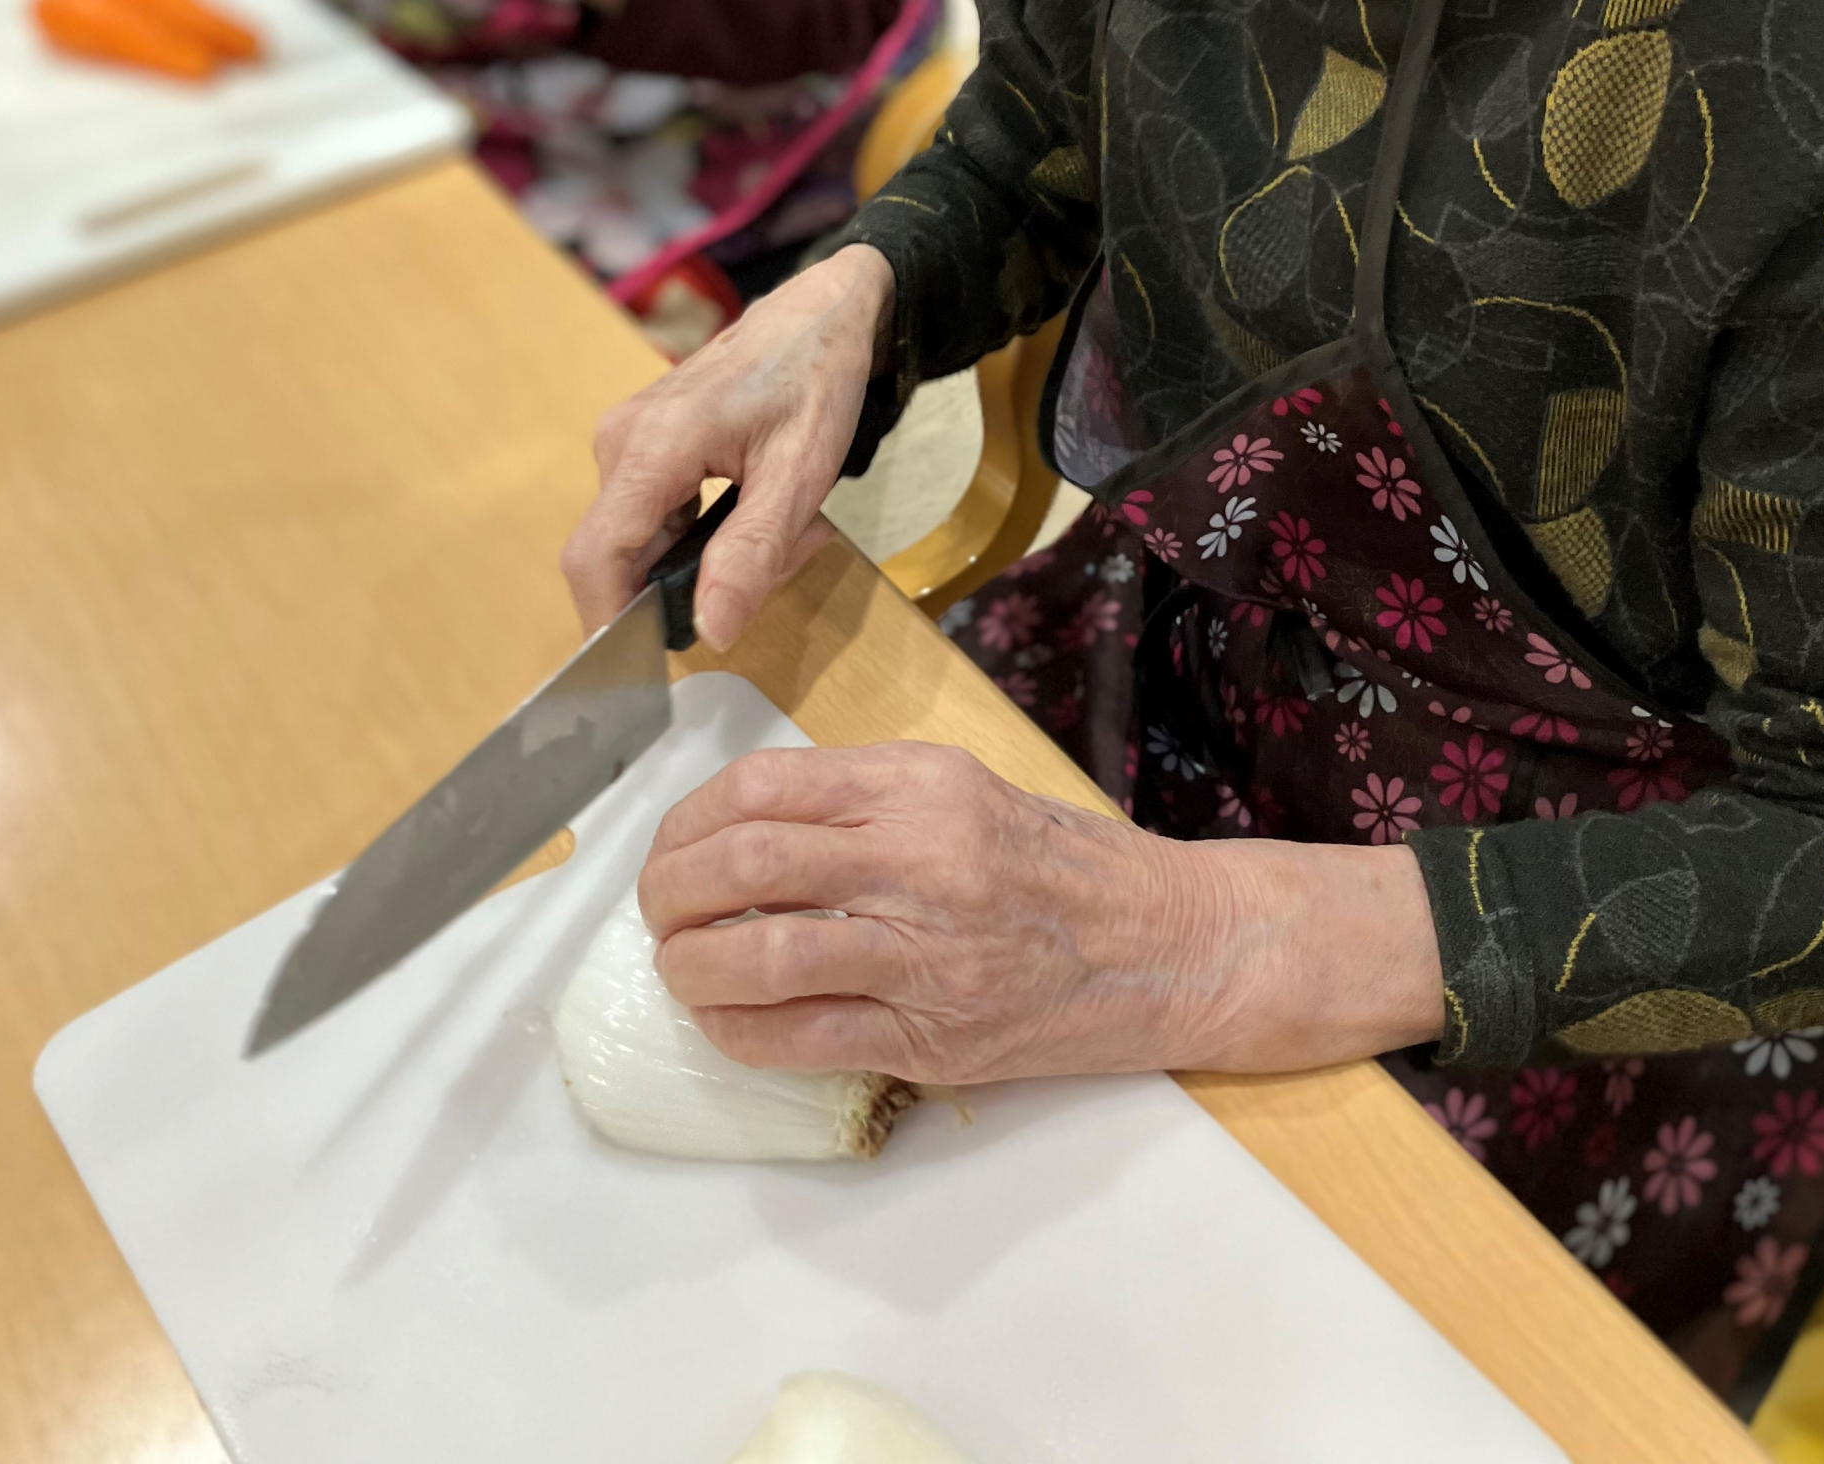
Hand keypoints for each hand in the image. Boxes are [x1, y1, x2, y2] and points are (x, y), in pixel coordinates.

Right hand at [561, 244, 894, 649]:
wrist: (823, 312)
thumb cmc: (816, 380)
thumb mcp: (800, 476)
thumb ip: (752, 555)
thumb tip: (709, 633)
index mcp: (651, 447)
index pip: (595, 558)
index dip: (610, 623)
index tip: (649, 668)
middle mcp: (620, 442)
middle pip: (621, 556)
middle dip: (686, 587)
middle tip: (778, 566)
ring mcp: (626, 440)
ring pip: (643, 540)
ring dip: (706, 559)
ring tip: (787, 531)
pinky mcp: (642, 444)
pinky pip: (655, 514)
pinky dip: (704, 532)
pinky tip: (763, 509)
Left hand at [641, 741, 1446, 1082]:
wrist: (1167, 943)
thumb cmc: (1058, 863)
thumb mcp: (960, 790)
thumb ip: (858, 801)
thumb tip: (737, 829)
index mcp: (919, 785)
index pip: (763, 788)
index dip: (687, 821)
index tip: (668, 848)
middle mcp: (919, 858)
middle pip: (745, 865)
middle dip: (670, 892)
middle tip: (657, 911)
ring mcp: (926, 952)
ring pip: (761, 955)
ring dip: (691, 967)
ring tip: (679, 968)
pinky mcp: (933, 1036)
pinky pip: (803, 1037)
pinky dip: (740, 1032)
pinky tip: (725, 1021)